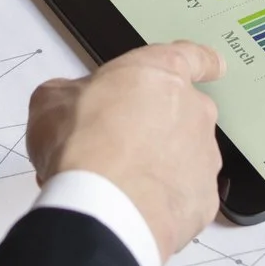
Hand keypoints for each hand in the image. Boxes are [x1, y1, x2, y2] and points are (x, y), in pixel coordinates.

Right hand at [28, 42, 226, 259]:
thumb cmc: (82, 148)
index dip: (202, 61)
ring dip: (161, 165)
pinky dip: (165, 200)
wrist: (103, 207)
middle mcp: (193, 111)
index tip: (212, 65)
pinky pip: (186, 195)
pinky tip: (136, 206)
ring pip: (186, 156)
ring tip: (121, 183)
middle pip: (184, 112)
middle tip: (120, 145)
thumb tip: (71, 103)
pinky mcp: (205, 199)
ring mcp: (205, 157)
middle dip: (158, 127)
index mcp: (161, 74)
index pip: (193, 57)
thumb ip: (73, 94)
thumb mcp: (52, 102)